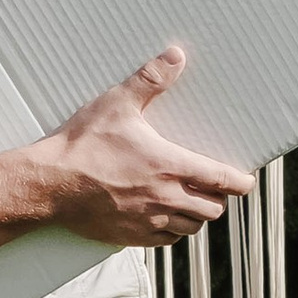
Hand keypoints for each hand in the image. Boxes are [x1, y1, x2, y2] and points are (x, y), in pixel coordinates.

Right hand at [33, 46, 254, 246]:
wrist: (50, 185)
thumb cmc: (83, 144)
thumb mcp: (116, 104)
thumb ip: (149, 80)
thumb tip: (175, 56)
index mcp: (169, 166)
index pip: (221, 180)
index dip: (240, 182)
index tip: (246, 180)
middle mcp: (165, 198)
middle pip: (212, 209)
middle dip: (217, 198)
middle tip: (211, 186)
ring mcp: (149, 221)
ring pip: (192, 227)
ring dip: (196, 215)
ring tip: (190, 201)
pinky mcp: (132, 237)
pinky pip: (167, 240)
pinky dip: (173, 230)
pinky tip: (165, 217)